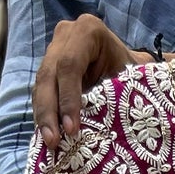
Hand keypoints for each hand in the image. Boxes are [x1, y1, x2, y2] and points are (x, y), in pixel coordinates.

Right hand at [32, 13, 148, 149]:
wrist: (127, 65)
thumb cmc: (133, 73)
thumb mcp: (130, 78)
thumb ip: (116, 92)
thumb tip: (106, 125)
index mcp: (88, 30)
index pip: (70, 65)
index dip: (68, 98)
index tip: (72, 129)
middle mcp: (66, 35)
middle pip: (49, 75)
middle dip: (50, 111)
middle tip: (53, 141)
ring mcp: (54, 49)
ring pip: (41, 85)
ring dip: (43, 116)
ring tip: (49, 143)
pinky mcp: (48, 67)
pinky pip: (41, 93)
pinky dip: (44, 115)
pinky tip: (47, 136)